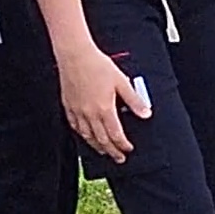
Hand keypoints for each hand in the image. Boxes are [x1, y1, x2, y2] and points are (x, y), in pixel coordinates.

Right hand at [60, 45, 150, 159]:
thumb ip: (134, 100)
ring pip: (87, 136)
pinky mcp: (69, 106)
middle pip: (102, 140)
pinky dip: (82, 135)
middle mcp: (90, 114)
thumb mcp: (121, 81)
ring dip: (97, 147)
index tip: (128, 149)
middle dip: (112, 151)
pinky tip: (86, 136)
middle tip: (119, 158)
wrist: (75, 55)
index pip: (116, 135)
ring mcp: (78, 111)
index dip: (123, 145)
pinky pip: (75, 127)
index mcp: (104, 109)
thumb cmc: (97, 65)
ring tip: (104, 151)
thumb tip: (146, 113)